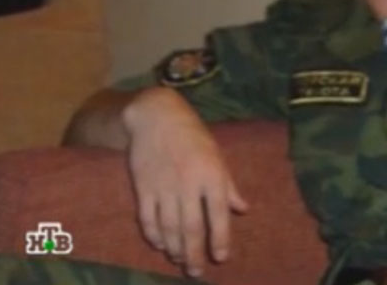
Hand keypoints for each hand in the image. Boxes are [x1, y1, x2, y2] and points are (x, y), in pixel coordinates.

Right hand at [122, 87, 248, 278]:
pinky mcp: (143, 187)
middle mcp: (188, 184)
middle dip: (194, 253)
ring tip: (180, 261)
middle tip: (196, 272)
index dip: (219, 239)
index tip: (221, 257)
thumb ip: (229, 186)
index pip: (217, 214)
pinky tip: (160, 244)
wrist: (157, 117)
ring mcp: (163, 187)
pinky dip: (154, 235)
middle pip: (190, 228)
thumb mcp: (218, 156)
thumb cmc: (194, 137)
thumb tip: (243, 209)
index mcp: (211, 176)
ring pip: (168, 228)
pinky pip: (148, 218)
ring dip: (174, 249)